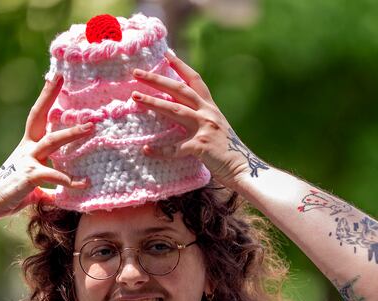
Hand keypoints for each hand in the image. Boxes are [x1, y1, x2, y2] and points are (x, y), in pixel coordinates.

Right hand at [0, 75, 93, 218]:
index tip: (54, 78)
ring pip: (51, 141)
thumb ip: (46, 187)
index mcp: (27, 147)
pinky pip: (54, 174)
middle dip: (49, 96)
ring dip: (71, 132)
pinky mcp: (29, 175)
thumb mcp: (32, 188)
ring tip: (90, 127)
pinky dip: (70, 179)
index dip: (45, 97)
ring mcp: (27, 160)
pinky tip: (84, 182)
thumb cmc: (9, 196)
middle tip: (61, 78)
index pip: (38, 116)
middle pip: (38, 116)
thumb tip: (57, 195)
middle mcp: (26, 148)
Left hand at [131, 53, 259, 187]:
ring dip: (153, 102)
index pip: (195, 80)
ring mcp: (204, 128)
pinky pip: (175, 148)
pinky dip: (160, 150)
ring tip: (135, 96)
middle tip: (136, 72)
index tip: (166, 54)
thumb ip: (200, 118)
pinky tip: (146, 149)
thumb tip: (179, 111)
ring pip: (174, 110)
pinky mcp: (200, 146)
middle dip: (157, 79)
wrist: (243, 169)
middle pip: (179, 89)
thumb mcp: (215, 128)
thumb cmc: (226, 152)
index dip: (180, 66)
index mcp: (211, 108)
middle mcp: (208, 113)